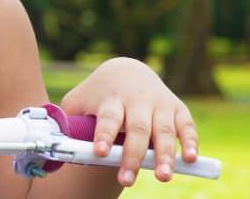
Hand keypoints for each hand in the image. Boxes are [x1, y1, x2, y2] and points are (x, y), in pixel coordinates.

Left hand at [60, 57, 198, 186]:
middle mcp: (137, 100)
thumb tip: (58, 147)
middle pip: (136, 129)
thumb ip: (69, 121)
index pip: (108, 118)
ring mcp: (159, 104)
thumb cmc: (99, 94)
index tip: (100, 152)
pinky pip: (187, 126)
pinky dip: (191, 142)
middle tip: (126, 180)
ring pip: (163, 130)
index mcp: (111, 99)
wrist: (127, 70)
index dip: (104, 135)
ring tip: (162, 177)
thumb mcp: (80, 101)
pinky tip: (190, 160)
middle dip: (132, 155)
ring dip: (164, 154)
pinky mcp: (178, 108)